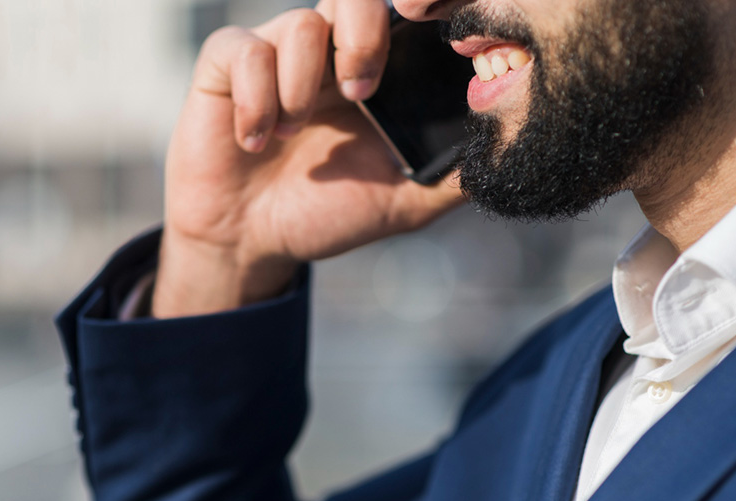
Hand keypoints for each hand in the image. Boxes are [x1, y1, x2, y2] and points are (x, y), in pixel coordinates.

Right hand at [154, 0, 463, 316]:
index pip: (404, 14)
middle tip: (360, 93)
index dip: (421, 6)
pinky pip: (244, 52)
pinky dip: (255, 100)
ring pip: (300, 23)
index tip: (427, 28)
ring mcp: (278, 54)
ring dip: (301, 86)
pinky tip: (255, 141)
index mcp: (378, 71)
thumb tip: (506, 145)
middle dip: (363, 35)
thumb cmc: (329, 212)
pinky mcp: (228, 66)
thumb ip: (453, 172)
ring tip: (293, 134)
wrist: (256, 241)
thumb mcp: (406, 201)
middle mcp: (329, 52)